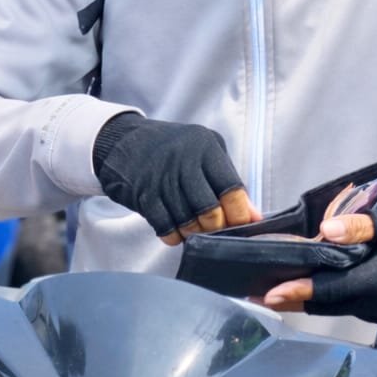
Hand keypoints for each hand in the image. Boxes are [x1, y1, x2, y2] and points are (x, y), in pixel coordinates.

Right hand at [93, 113, 257, 245]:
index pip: (231, 189)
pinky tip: (176, 233)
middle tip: (216, 230)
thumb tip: (253, 215)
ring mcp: (161, 177)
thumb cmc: (172, 149)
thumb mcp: (204, 151)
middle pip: (210, 210)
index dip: (240, 214)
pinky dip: (173, 235)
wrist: (123, 141)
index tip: (242, 225)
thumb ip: (227, 180)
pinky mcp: (142, 192)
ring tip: (195, 232)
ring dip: (194, 234)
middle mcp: (183, 160)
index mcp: (205, 147)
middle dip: (216, 227)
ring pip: (187, 220)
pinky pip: (164, 224)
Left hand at [262, 204, 376, 321]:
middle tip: (253, 295)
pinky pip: (344, 305)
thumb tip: (326, 231)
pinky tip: (302, 286)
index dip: (297, 292)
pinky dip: (322, 298)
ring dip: (303, 300)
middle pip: (324, 304)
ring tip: (268, 291)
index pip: (330, 289)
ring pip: (333, 306)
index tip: (268, 294)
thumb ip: (361, 227)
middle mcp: (376, 303)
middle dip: (289, 300)